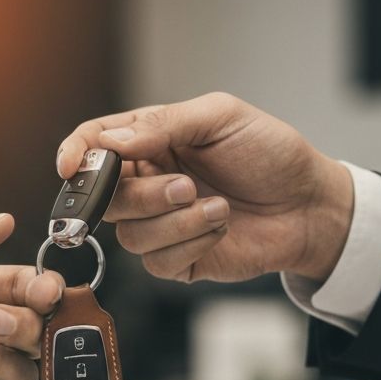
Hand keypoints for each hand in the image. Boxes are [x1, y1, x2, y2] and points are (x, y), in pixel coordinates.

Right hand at [57, 92, 353, 283]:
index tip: (71, 166)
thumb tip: (111, 140)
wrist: (308, 205)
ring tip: (217, 206)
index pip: (93, 145)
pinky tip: (220, 228)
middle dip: (142, 195)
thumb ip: (163, 123)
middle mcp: (147, 183)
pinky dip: (192, 244)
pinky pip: (158, 262)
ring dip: (176, 222)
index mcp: (149, 141)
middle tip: (185, 185)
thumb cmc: (270, 154)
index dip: (75, 154)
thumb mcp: (220, 117)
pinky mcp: (176, 260)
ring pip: (130, 234)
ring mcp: (159, 225)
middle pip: (104, 198)